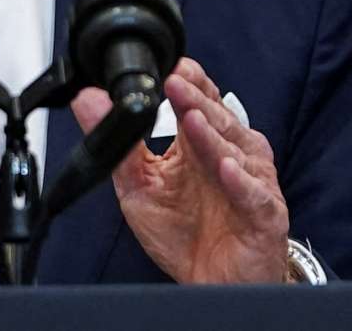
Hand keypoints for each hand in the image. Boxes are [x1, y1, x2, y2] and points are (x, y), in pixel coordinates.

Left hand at [70, 59, 289, 285]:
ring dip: (213, 135)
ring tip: (193, 119)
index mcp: (200, 142)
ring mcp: (249, 181)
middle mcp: (228, 153)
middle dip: (194, 100)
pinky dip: (241, 181)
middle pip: (215, 118)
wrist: (214, 286)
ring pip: (234, 150)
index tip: (166, 66)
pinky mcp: (264, 213)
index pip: (199, 98)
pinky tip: (225, 168)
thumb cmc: (184, 233)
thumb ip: (118, 144)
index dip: (187, 81)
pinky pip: (254, 194)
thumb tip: (87, 100)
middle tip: (174, 83)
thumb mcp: (139, 186)